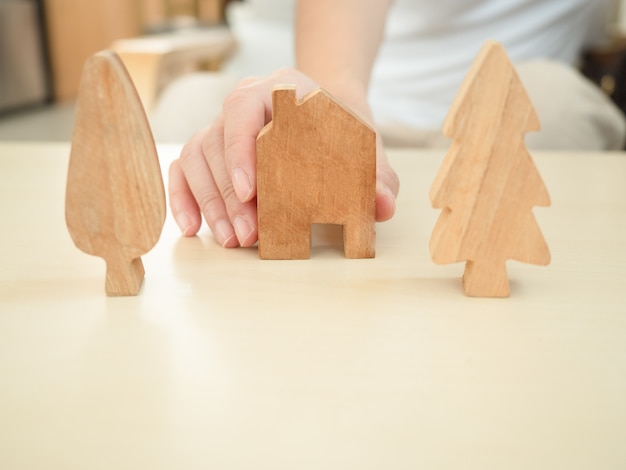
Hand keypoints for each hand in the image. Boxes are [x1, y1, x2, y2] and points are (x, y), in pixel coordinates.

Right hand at [168, 68, 398, 246]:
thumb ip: (378, 175)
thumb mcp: (366, 147)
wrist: (328, 116)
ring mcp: (221, 125)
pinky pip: (183, 170)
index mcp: (280, 89)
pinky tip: (193, 229)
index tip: (250, 193)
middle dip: (229, 195)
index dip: (241, 150)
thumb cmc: (342, 130)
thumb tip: (383, 207)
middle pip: (217, 142)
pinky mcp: (209, 149)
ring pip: (197, 159)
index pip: (243, 108)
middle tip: (248, 235)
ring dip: (210, 203)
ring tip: (232, 241)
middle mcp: (243, 101)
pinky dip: (184, 198)